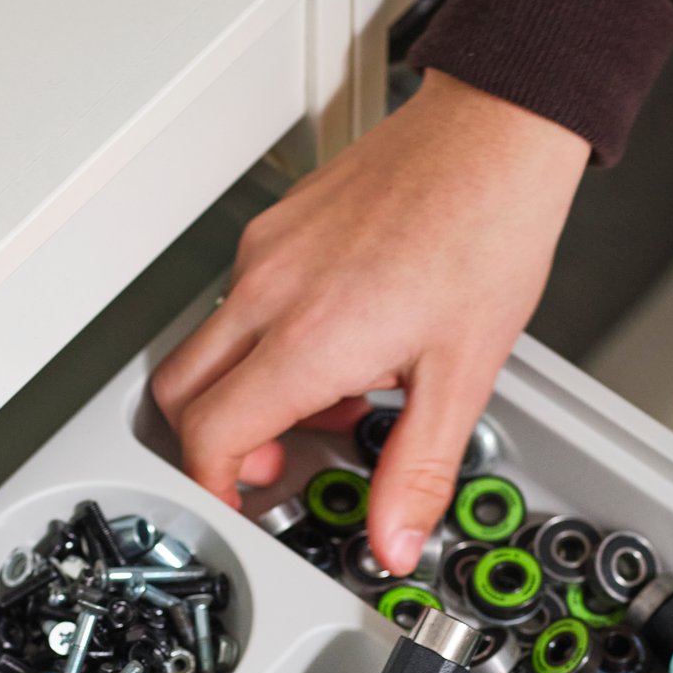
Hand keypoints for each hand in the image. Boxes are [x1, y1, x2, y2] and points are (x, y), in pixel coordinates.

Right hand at [152, 70, 589, 574]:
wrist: (494, 134)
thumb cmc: (486, 229)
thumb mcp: (465, 374)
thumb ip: (419, 469)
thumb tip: (395, 537)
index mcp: (308, 339)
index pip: (211, 434)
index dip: (214, 486)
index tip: (240, 504)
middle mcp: (270, 292)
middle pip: (179, 393)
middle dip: (211, 445)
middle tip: (273, 461)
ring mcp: (265, 254)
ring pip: (207, 345)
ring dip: (245, 391)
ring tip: (327, 397)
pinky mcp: (275, 227)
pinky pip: (237, 301)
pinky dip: (264, 341)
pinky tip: (335, 339)